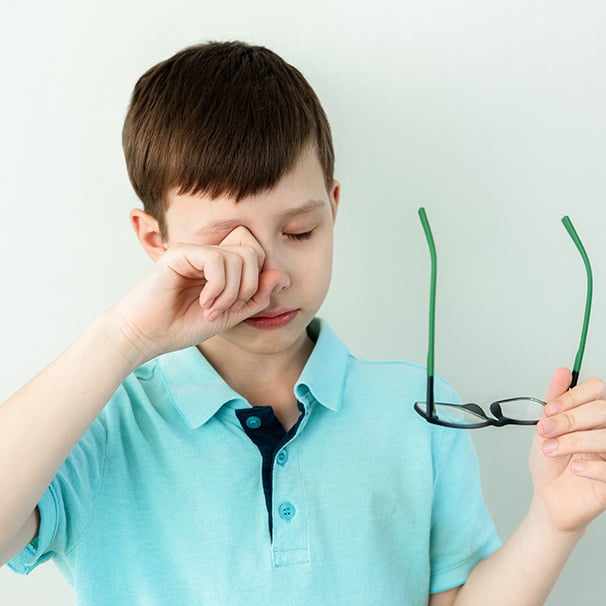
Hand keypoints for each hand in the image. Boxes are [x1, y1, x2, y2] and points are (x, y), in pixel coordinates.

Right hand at [108, 226, 281, 363]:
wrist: (146, 336)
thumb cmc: (182, 326)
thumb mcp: (230, 316)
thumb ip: (255, 298)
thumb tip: (279, 275)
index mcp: (222, 266)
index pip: (258, 258)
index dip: (259, 284)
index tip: (240, 308)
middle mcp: (210, 254)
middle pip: (253, 254)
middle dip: (249, 287)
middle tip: (228, 309)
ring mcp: (196, 251)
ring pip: (238, 257)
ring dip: (231, 292)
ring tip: (211, 309)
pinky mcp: (181, 252)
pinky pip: (217, 260)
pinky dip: (217, 286)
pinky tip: (204, 302)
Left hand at [530, 368, 605, 532]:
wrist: (549, 497)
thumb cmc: (550, 463)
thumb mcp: (545, 428)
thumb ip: (554, 400)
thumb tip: (562, 371)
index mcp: (591, 415)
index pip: (596, 389)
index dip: (572, 396)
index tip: (549, 410)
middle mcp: (605, 430)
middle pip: (602, 410)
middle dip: (569, 419)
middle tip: (546, 431)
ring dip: (573, 441)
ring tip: (552, 449)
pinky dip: (592, 467)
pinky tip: (576, 469)